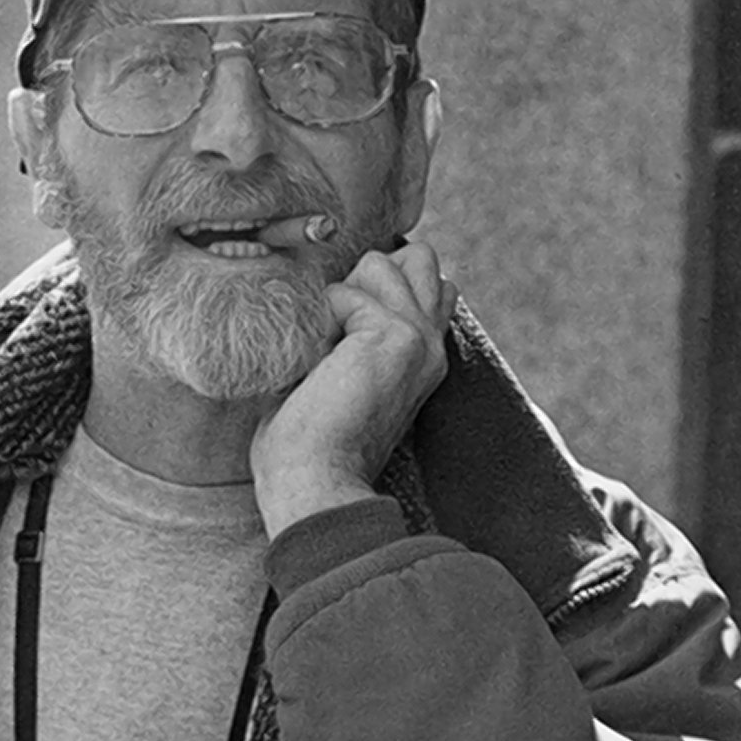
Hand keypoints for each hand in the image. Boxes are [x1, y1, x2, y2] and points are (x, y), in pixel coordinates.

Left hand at [251, 242, 455, 538]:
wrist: (314, 482)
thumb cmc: (309, 444)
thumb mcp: (337, 378)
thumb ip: (348, 337)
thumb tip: (331, 294)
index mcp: (420, 359)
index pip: (425, 285)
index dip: (377, 289)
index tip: (339, 333)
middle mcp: (431, 346)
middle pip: (418, 258)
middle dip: (369, 276)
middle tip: (336, 330)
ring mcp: (420, 338)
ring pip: (386, 261)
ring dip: (343, 294)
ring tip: (326, 348)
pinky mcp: (398, 336)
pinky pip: (347, 290)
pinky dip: (321, 317)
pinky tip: (319, 363)